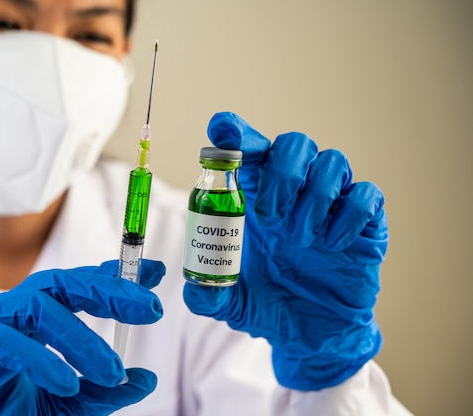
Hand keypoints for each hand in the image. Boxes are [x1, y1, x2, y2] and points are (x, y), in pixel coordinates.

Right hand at [0, 260, 165, 414]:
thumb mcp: (59, 408)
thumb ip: (98, 393)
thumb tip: (144, 378)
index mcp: (34, 324)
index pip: (78, 289)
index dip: (116, 278)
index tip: (156, 273)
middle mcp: (10, 315)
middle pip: (61, 283)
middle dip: (108, 290)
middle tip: (149, 307)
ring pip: (36, 305)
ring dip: (80, 336)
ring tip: (112, 370)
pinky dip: (36, 357)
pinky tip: (64, 379)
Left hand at [183, 112, 386, 389]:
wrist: (311, 335)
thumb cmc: (268, 305)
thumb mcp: (231, 301)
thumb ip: (208, 292)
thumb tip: (194, 285)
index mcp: (258, 198)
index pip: (251, 150)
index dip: (238, 133)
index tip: (223, 131)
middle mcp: (296, 193)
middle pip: (295, 143)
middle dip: (281, 172)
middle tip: (268, 216)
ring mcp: (332, 205)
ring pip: (333, 161)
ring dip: (314, 196)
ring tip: (299, 238)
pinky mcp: (364, 224)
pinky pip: (367, 196)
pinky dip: (349, 215)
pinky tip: (332, 245)